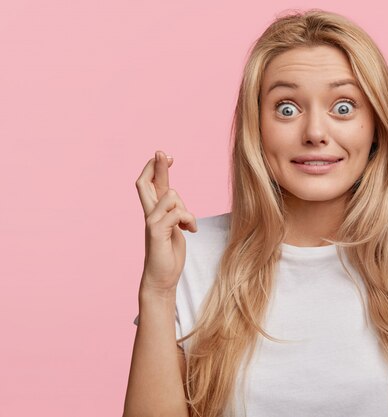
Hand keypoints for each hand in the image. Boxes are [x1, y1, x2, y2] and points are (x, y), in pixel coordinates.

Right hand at [135, 150, 197, 294]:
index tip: (165, 156)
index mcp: (154, 213)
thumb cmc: (169, 254)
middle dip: (156, 166)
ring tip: (189, 225)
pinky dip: (189, 219)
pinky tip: (191, 231)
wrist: (162, 278)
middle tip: (163, 152)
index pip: (150, 185)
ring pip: (170, 196)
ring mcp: (152, 222)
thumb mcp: (174, 227)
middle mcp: (149, 215)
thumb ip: (173, 211)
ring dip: (186, 208)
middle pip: (146, 183)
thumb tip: (174, 195)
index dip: (156, 169)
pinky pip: (177, 213)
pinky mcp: (157, 232)